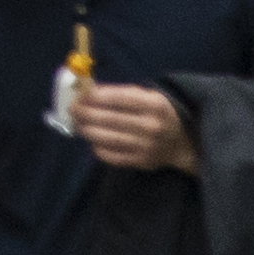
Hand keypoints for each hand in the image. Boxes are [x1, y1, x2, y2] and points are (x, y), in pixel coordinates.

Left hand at [74, 80, 195, 171]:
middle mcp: (152, 126)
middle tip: (72, 110)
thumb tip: (87, 92)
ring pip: (107, 139)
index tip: (79, 95)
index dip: (94, 97)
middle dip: (85, 114)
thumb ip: (120, 94)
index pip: (118, 98)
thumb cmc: (156, 113)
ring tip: (78, 124)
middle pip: (109, 119)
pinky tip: (92, 140)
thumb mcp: (147, 97)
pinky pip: (111, 156)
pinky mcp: (141, 162)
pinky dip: (97, 147)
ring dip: (86, 130)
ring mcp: (146, 146)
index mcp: (154, 104)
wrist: (181, 142)